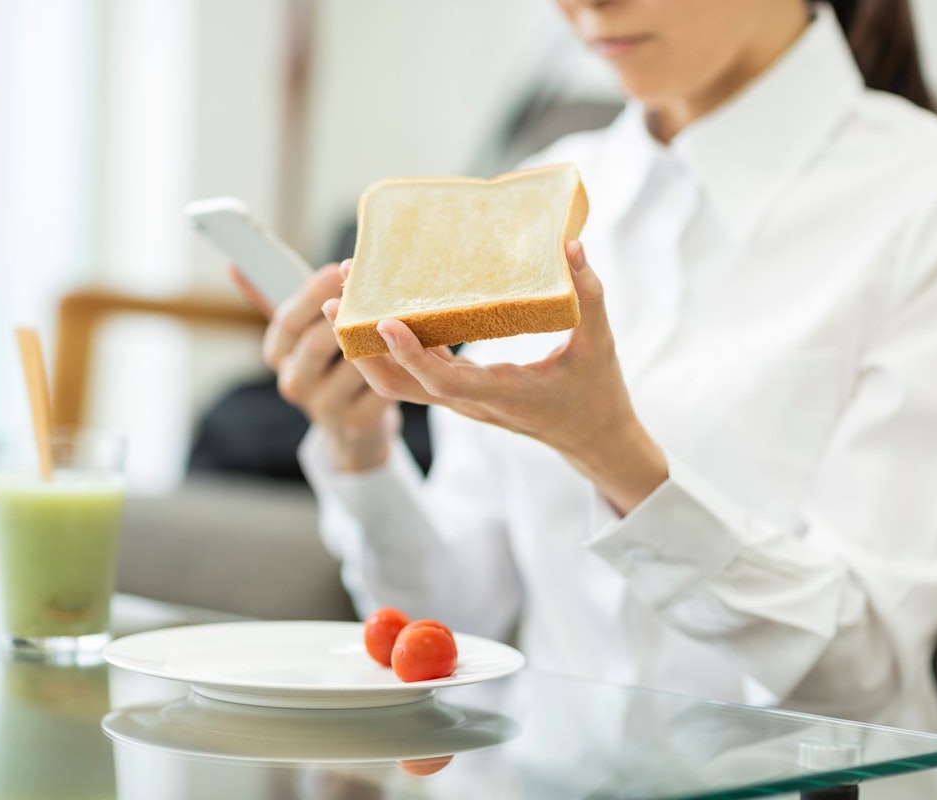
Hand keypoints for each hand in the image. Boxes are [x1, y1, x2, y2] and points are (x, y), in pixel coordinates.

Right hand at [229, 262, 397, 471]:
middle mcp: (294, 383)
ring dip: (379, 339)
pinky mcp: (357, 422)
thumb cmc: (327, 364)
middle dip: (349, 313)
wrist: (350, 427)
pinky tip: (410, 351)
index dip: (314, 293)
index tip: (338, 268)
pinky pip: (381, 386)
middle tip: (377, 289)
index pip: (287, 320)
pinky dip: (398, 367)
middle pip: (319, 342)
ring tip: (400, 316)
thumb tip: (235, 265)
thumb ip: (273, 299)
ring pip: (355, 363)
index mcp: (277, 354)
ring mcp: (324, 407)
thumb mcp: (300, 334)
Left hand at [323, 242, 667, 512]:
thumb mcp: (598, 343)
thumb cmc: (596, 391)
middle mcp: (471, 400)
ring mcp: (461, 398)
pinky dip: (392, 343)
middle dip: (361, 348)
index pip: (443, 381)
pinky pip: (414, 370)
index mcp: (503, 392)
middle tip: (338, 299)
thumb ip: (587, 295)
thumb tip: (570, 248)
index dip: (410, 354)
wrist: (591, 436)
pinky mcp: (460, 390)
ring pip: (398, 382)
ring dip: (366, 345)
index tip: (383, 321)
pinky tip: (385, 303)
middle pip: (398, 387)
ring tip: (346, 296)